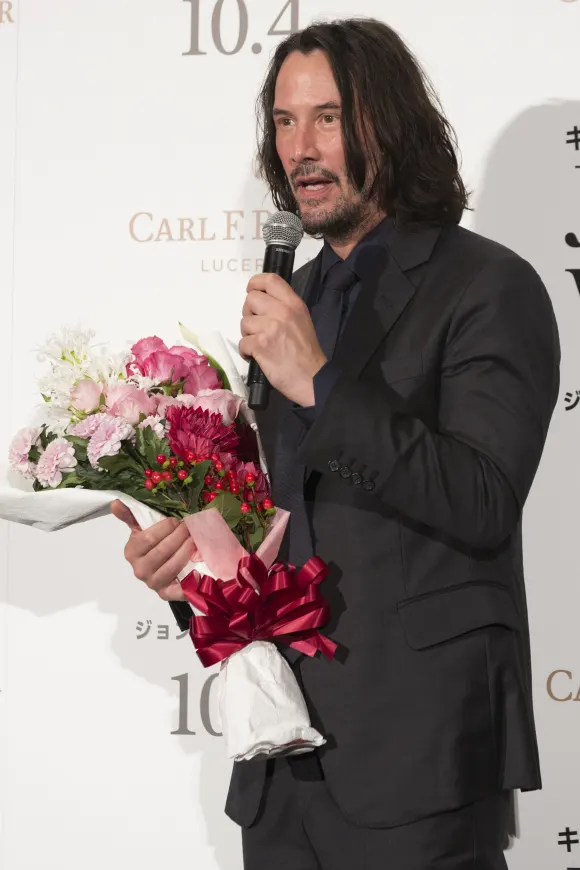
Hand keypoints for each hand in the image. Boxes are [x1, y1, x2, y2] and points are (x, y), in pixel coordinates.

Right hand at [111, 500, 194, 601]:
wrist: (158, 568)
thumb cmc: (152, 544)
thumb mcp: (141, 529)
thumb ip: (130, 515)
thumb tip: (115, 503)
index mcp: (131, 552)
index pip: (149, 537)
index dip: (166, 527)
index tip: (176, 521)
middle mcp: (139, 570)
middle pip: (163, 550)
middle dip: (179, 536)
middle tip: (188, 528)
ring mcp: (153, 583)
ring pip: (173, 566)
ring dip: (186, 550)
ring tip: (193, 540)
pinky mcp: (166, 593)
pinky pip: (178, 590)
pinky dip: (189, 582)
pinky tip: (197, 572)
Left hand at [239, 273, 326, 406]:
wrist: (313, 378)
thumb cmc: (307, 355)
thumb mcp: (302, 321)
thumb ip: (284, 308)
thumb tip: (263, 304)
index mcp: (294, 304)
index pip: (270, 280)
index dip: (255, 283)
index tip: (252, 291)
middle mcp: (282, 312)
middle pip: (251, 299)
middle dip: (249, 313)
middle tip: (256, 326)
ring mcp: (270, 328)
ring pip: (244, 322)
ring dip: (247, 334)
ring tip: (259, 344)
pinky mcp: (261, 345)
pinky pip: (242, 342)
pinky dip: (246, 351)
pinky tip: (256, 355)